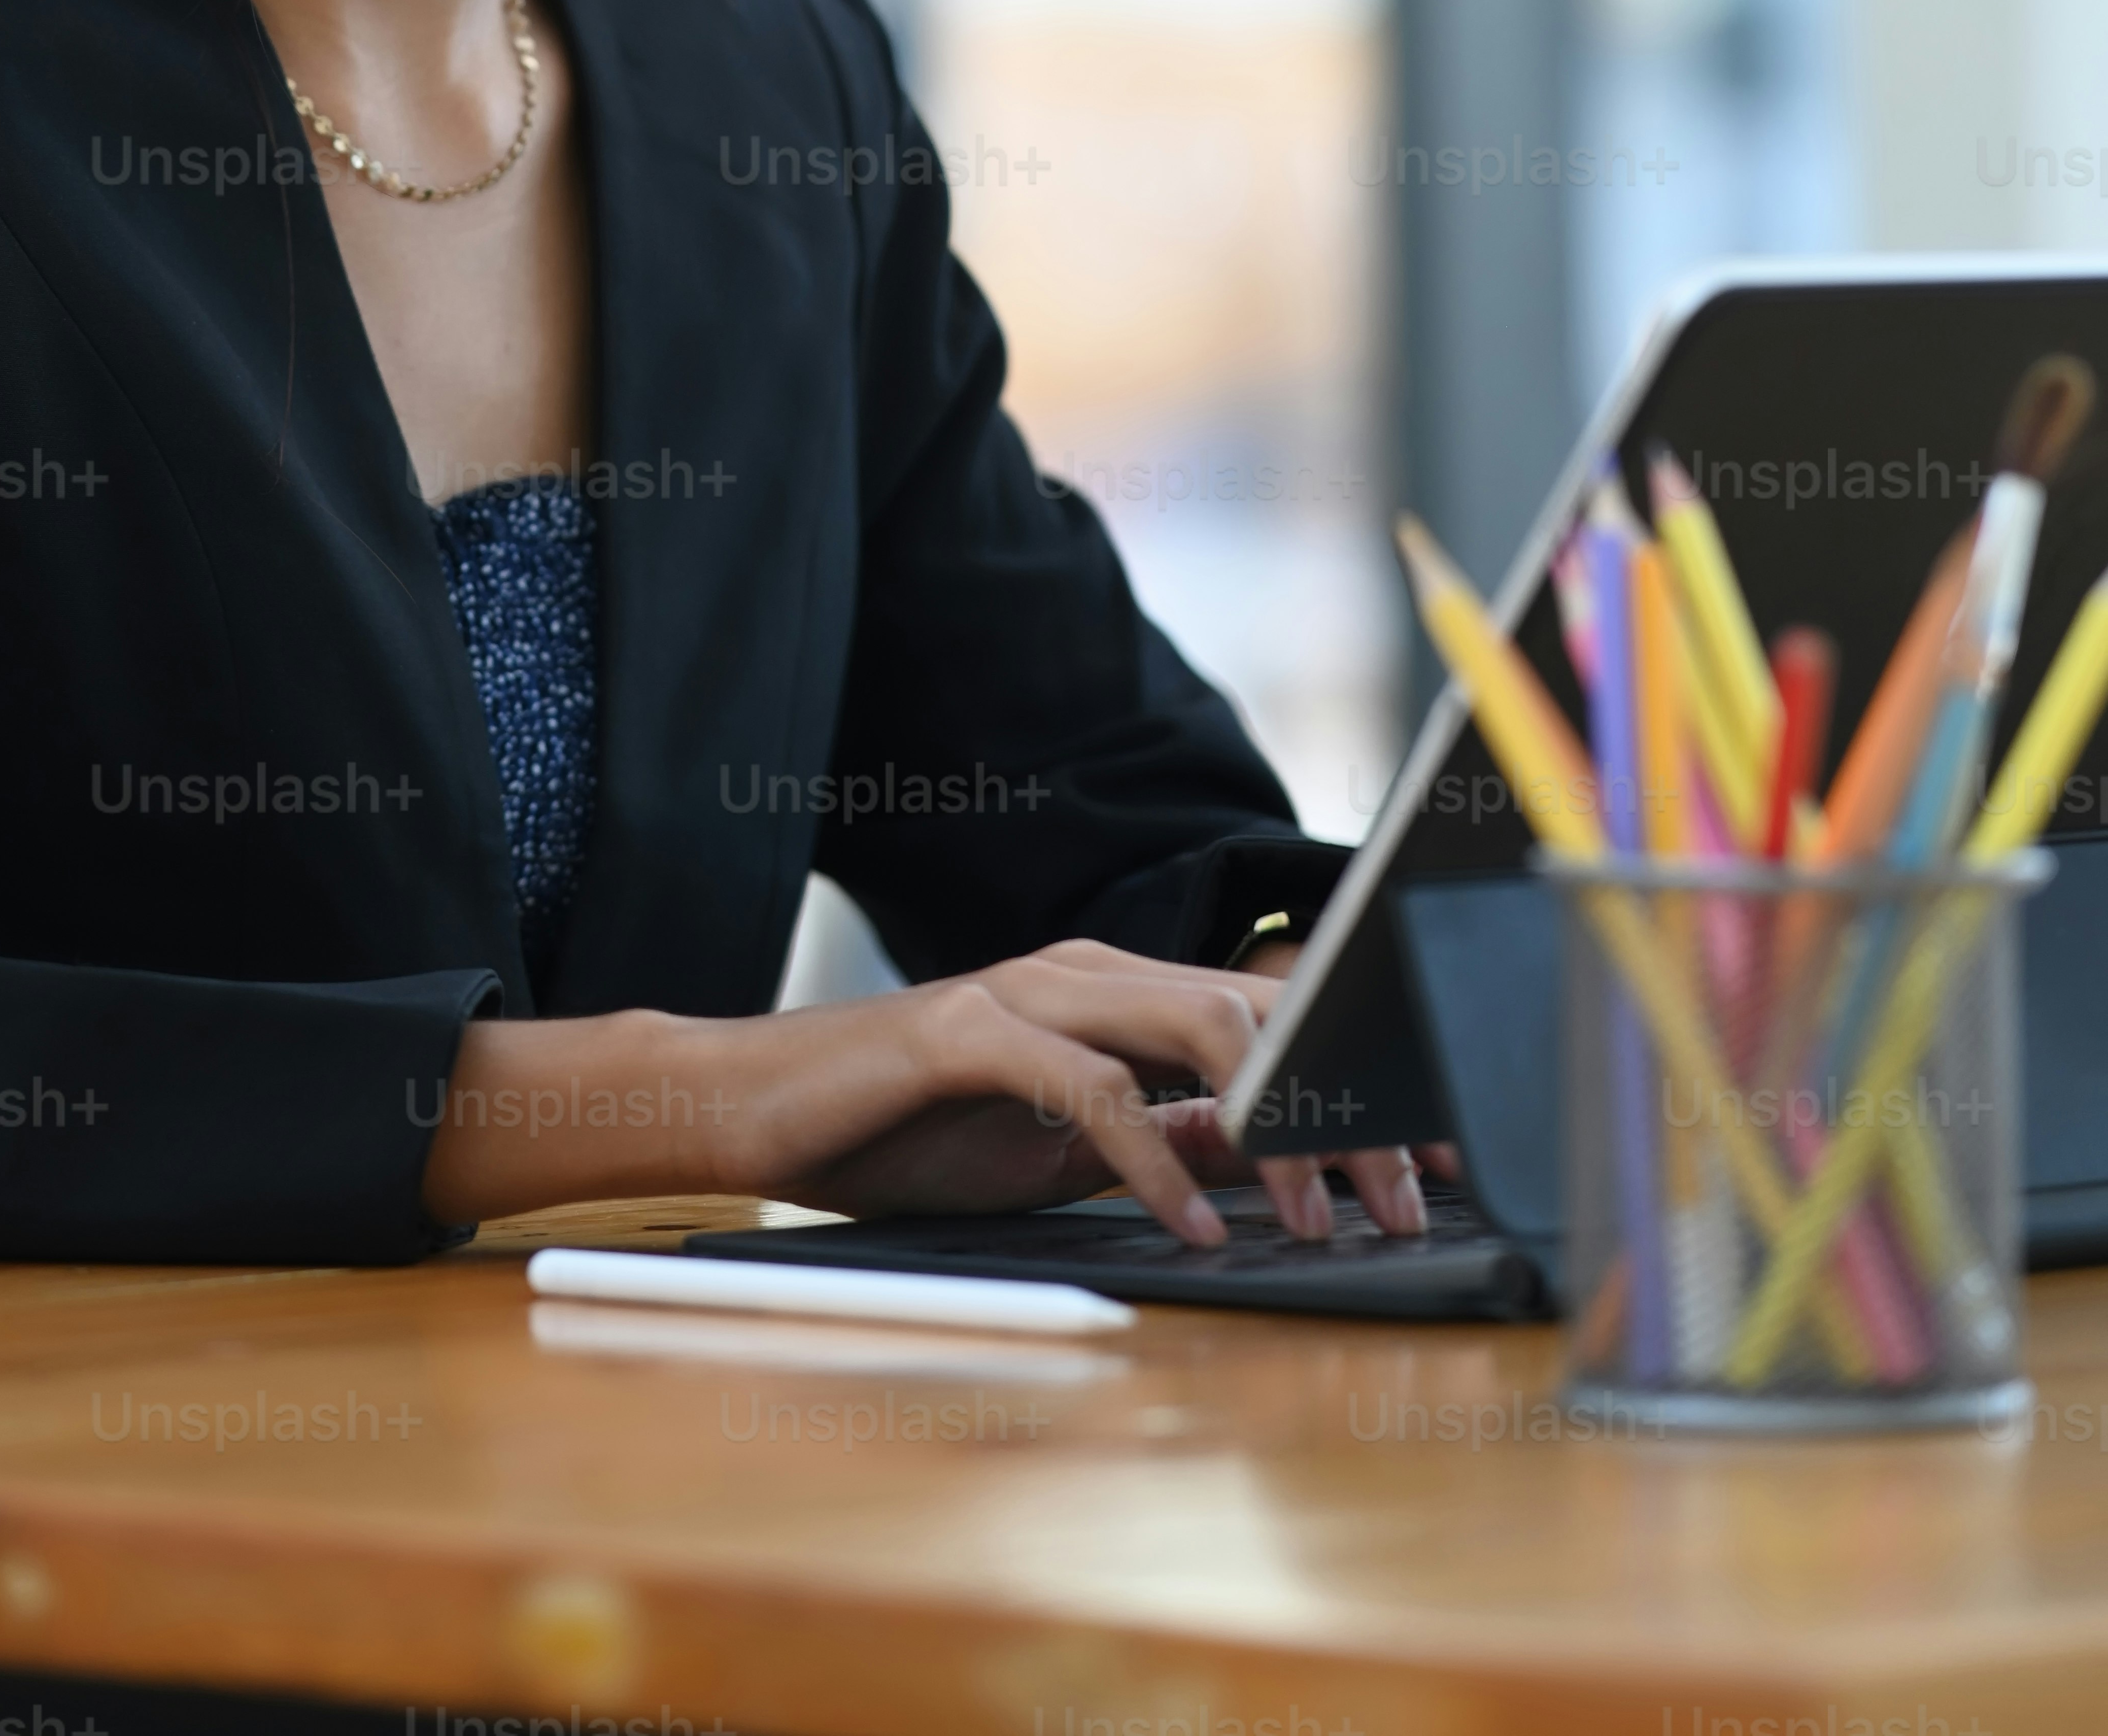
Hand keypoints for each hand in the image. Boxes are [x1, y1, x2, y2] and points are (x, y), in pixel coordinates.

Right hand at [730, 937, 1430, 1247]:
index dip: (1366, 1076)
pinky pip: (1091, 1087)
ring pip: (1199, 1025)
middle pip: (1262, 1014)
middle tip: (1406, 1203)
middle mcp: (1087, 971)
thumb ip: (1156, 1138)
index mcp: (1115, 991)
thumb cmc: (905, 1128)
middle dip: (1352, 1108)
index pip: (1272, 1014)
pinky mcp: (969, 1030)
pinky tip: (1189, 1226)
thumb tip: (1264, 1155)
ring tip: (1320, 1218)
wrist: (755, 1102)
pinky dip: (1155, 1160)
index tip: (1442, 1156)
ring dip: (1279, 1130)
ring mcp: (1028, 992)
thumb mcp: (1057, 1150)